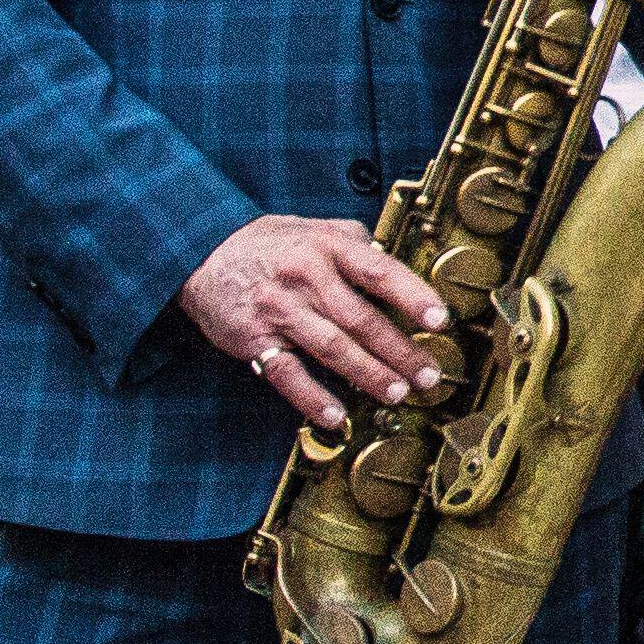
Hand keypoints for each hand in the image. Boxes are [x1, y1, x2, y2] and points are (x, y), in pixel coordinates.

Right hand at [181, 215, 455, 427]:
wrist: (203, 252)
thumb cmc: (272, 244)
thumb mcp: (315, 228)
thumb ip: (357, 245)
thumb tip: (400, 267)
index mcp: (326, 246)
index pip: (378, 271)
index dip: (412, 296)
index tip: (440, 321)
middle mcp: (304, 277)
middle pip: (360, 318)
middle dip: (399, 350)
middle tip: (428, 375)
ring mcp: (279, 310)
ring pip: (331, 348)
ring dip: (368, 374)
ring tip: (397, 393)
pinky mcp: (255, 340)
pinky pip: (287, 374)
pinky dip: (313, 398)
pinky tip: (338, 416)